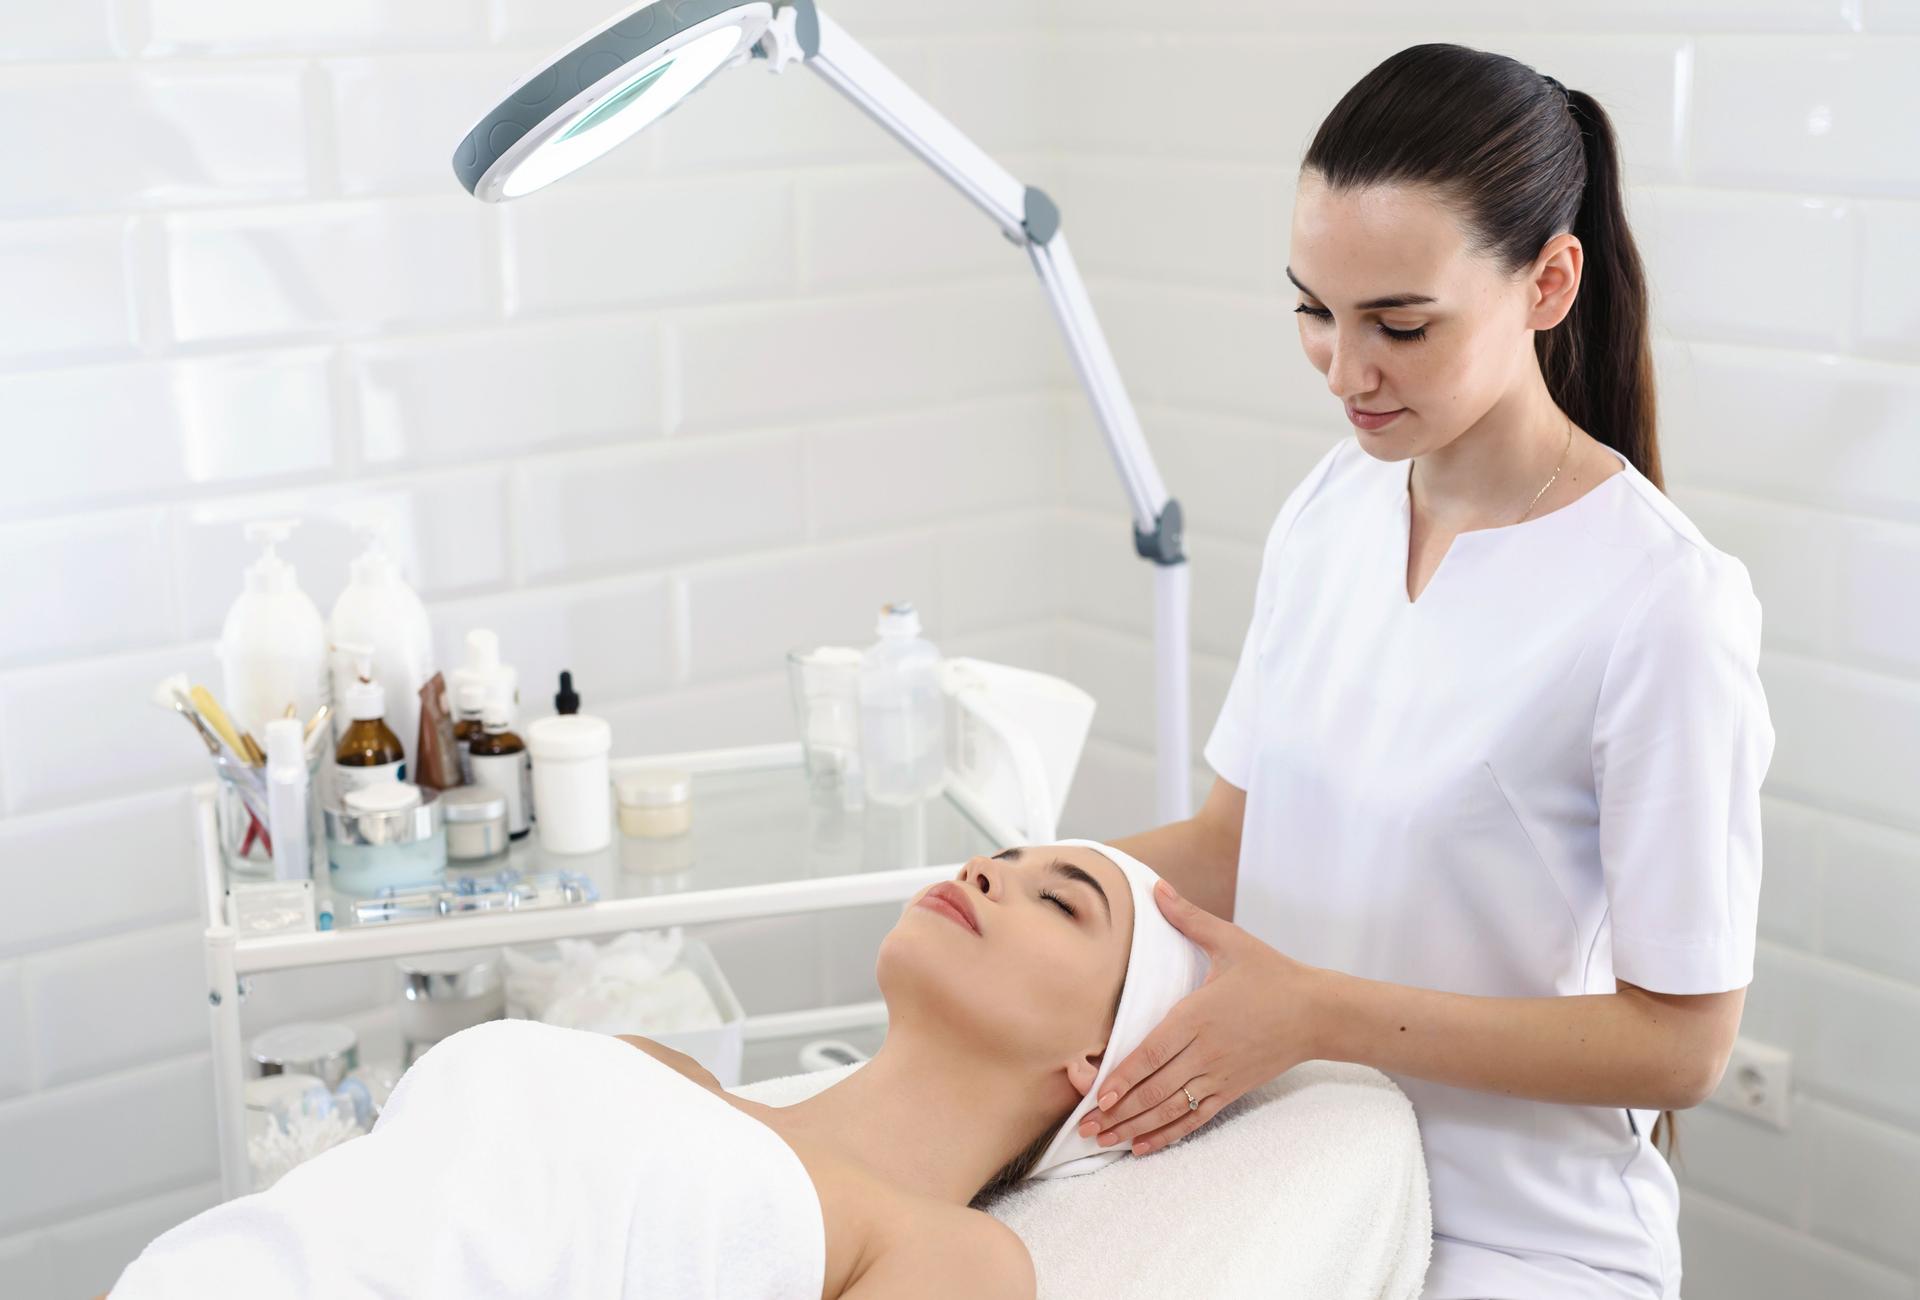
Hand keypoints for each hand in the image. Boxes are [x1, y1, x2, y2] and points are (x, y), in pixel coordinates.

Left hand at [1078, 879, 1322, 1155]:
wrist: (1318, 1012)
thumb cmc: (1272, 974)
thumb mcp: (1231, 941)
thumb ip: (1189, 918)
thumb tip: (1157, 888)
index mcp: (1199, 1015)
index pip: (1154, 1052)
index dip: (1124, 1077)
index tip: (1098, 1096)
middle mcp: (1206, 1051)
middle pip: (1155, 1088)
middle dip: (1117, 1111)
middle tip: (1084, 1127)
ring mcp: (1220, 1075)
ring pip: (1171, 1108)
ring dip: (1134, 1127)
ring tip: (1103, 1140)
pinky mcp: (1232, 1090)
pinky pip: (1195, 1118)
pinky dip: (1167, 1135)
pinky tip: (1142, 1147)